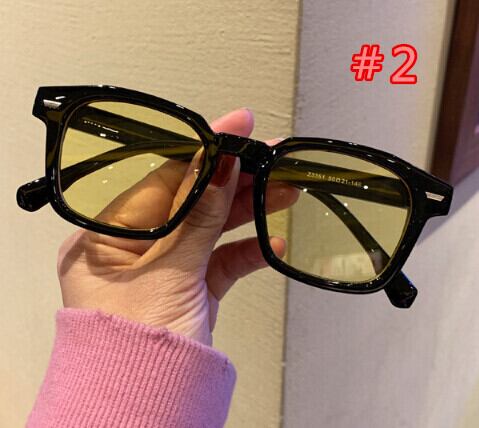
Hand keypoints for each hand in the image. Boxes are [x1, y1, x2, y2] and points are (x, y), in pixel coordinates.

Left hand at [57, 108, 298, 345]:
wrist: (148, 413)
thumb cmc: (135, 356)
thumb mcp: (168, 274)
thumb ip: (198, 218)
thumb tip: (219, 166)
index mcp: (107, 239)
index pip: (162, 181)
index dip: (203, 151)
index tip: (237, 128)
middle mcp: (133, 250)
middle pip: (191, 201)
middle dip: (234, 179)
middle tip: (272, 158)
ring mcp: (166, 269)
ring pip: (212, 228)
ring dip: (248, 210)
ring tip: (284, 191)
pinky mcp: (191, 290)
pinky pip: (223, 262)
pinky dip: (248, 252)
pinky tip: (273, 245)